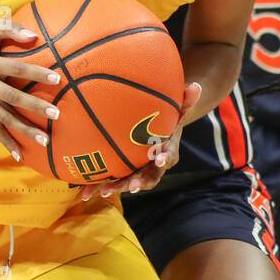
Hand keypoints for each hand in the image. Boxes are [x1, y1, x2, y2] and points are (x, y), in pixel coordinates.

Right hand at [0, 16, 61, 159]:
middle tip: (56, 114)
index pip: (16, 68)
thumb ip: (11, 29)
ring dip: (24, 130)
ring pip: (3, 118)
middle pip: (11, 97)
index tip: (57, 78)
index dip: (36, 73)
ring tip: (44, 140)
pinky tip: (20, 155)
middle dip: (34, 106)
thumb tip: (35, 36)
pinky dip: (6, 142)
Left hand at [79, 83, 201, 199]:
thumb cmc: (167, 119)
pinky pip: (111, 181)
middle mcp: (152, 166)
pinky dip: (98, 187)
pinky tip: (83, 193)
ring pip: (127, 182)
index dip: (165, 158)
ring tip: (102, 191)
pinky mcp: (123, 173)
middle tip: (131, 186)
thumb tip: (196, 85)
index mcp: (167, 152)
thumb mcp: (178, 110)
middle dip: (139, 182)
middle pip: (148, 178)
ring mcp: (137, 171)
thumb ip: (186, 100)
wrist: (158, 131)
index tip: (159, 159)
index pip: (169, 157)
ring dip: (116, 187)